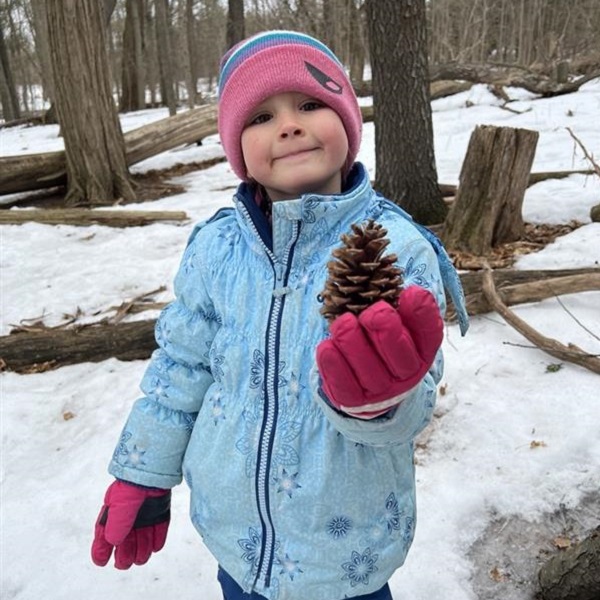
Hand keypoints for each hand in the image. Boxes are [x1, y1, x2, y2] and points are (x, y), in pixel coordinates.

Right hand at [91, 480, 170, 568]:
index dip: (101, 549)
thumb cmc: (132, 485)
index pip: (105, 535)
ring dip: (141, 550)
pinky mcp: (159, 511)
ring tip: (140, 558)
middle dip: (123, 554)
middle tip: (123, 563)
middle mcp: (129, 515)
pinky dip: (157, 540)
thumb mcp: (120, 505)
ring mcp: (145, 514)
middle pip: (125, 541)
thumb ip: (117, 524)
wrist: (153, 469)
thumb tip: (113, 542)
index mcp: (114, 512)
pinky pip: (158, 531)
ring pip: (142, 539)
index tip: (101, 562)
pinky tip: (155, 548)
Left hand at [316, 286, 442, 418]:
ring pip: (369, 369)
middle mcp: (405, 374)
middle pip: (400, 355)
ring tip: (343, 322)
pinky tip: (327, 346)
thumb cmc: (382, 343)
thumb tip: (411, 290)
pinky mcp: (353, 399)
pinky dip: (334, 365)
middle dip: (387, 331)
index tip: (409, 293)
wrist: (367, 386)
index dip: (422, 314)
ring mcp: (380, 390)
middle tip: (373, 313)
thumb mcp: (398, 324)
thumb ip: (403, 308)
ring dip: (355, 344)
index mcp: (422, 351)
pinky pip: (344, 384)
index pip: (429, 334)